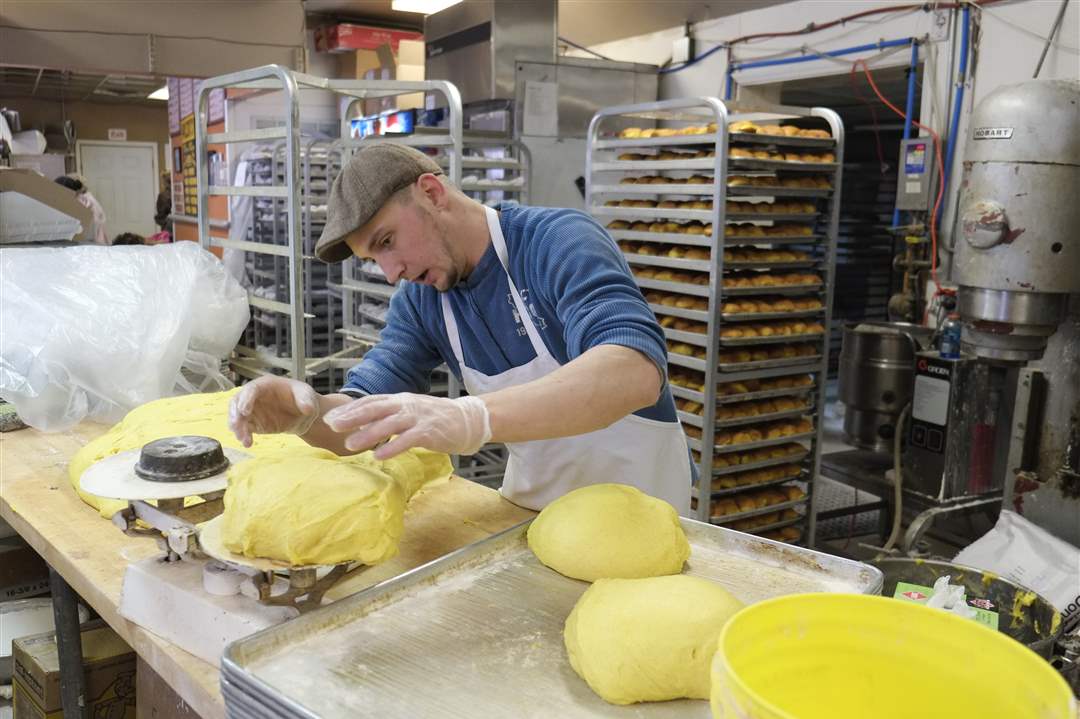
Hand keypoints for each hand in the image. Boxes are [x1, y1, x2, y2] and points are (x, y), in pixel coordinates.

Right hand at [228, 376, 320, 447]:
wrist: (302, 414)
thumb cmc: (303, 398)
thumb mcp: (307, 395)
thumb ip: (306, 400)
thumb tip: (307, 409)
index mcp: (266, 385)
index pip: (251, 389)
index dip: (246, 399)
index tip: (244, 411)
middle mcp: (254, 395)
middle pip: (237, 402)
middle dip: (235, 414)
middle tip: (236, 427)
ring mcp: (252, 409)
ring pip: (237, 416)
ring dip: (237, 428)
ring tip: (245, 440)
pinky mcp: (253, 422)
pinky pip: (243, 428)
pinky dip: (243, 435)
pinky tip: (248, 443)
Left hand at [322, 393, 490, 459]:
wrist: (469, 419)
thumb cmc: (437, 419)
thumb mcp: (411, 412)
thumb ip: (389, 417)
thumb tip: (364, 425)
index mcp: (400, 400)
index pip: (371, 401)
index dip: (350, 409)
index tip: (330, 417)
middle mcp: (407, 405)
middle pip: (375, 408)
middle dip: (352, 417)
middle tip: (332, 426)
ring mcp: (418, 417)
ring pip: (389, 424)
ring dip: (368, 434)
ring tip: (350, 445)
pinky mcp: (430, 431)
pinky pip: (408, 439)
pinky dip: (392, 447)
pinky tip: (379, 456)